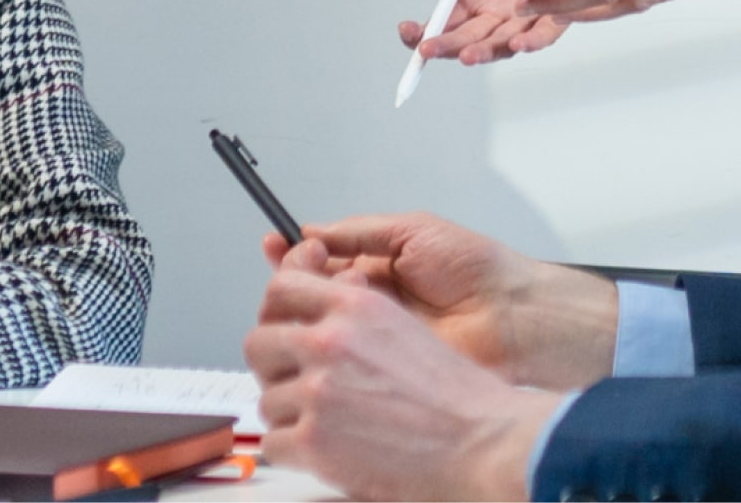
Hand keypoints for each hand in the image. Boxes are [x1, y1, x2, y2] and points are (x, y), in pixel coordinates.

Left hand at [250, 234, 564, 502]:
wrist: (481, 442)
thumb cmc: (458, 396)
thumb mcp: (406, 327)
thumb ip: (360, 309)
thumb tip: (333, 291)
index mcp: (355, 308)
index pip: (282, 287)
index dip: (275, 303)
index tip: (279, 312)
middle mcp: (330, 342)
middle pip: (259, 341)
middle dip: (273, 363)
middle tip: (294, 379)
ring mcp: (317, 391)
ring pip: (266, 399)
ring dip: (288, 413)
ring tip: (324, 423)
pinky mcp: (313, 440)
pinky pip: (273, 444)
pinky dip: (293, 452)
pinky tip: (323, 451)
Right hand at [267, 211, 617, 389]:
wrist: (514, 316)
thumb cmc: (478, 269)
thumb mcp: (413, 231)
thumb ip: (359, 232)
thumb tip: (312, 231)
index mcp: (379, 266)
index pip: (321, 262)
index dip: (294, 255)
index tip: (273, 243)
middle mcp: (372, 302)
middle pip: (311, 296)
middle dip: (293, 280)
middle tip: (298, 268)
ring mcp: (373, 337)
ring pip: (319, 327)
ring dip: (310, 309)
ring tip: (328, 293)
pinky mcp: (381, 367)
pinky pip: (342, 358)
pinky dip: (329, 345)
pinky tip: (331, 328)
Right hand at [405, 0, 575, 66]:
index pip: (442, 20)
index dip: (421, 31)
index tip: (407, 29)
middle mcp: (497, 8)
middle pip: (465, 39)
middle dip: (445, 47)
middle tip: (428, 49)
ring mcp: (527, 14)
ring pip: (500, 44)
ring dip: (483, 52)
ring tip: (467, 53)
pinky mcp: (560, 13)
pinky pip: (544, 34)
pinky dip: (531, 42)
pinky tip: (518, 43)